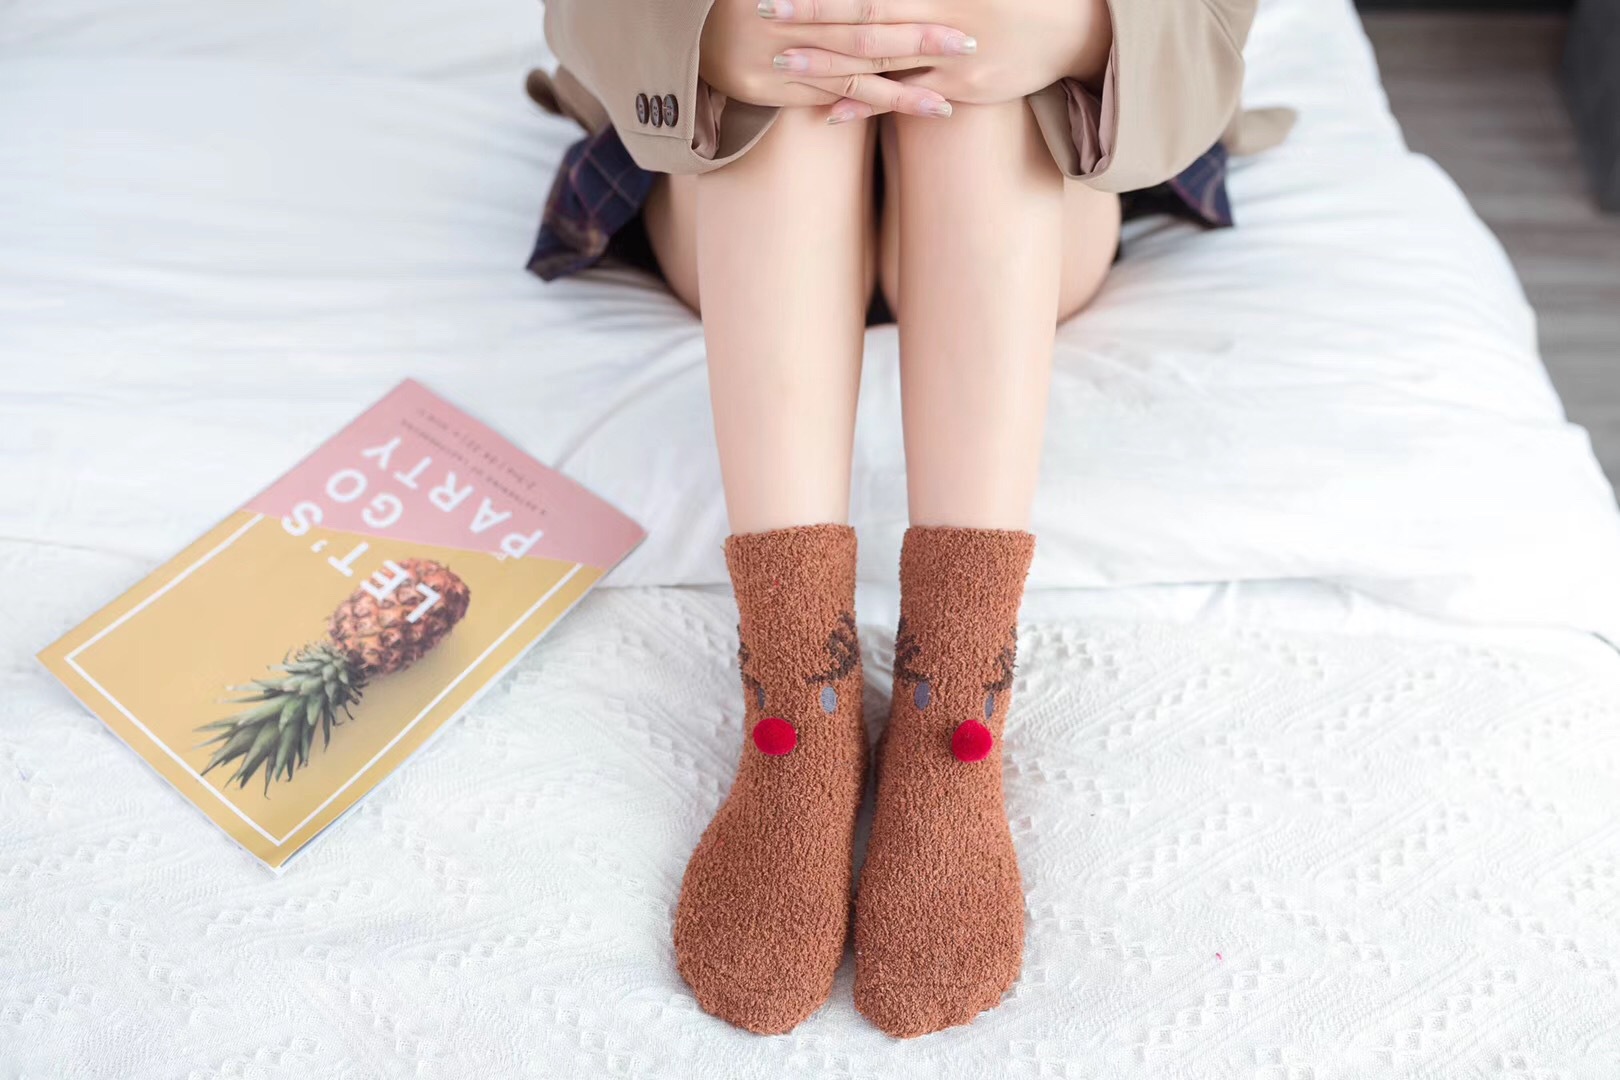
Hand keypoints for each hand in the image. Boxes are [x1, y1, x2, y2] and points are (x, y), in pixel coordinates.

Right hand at [699, 0, 971, 119]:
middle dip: (919, 41)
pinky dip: (862, 106)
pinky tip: (898, 109)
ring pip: (851, 76)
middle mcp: (789, 23)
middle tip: (968, 43)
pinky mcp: (768, 88)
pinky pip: (822, 97)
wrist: (674, 22)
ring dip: (901, 91)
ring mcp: (778, 59)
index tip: (952, 10)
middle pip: (866, 34)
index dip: (905, 4)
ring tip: (944, 103)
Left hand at [766, 0, 1111, 121]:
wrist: (1077, 31)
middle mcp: (944, 15)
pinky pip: (905, 100)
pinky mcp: (962, 91)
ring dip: (828, 62)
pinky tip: (830, 111)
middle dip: (813, 15)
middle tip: (764, 11)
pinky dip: (866, 104)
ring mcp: (952, 57)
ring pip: (879, 59)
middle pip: (866, 14)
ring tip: (783, 61)